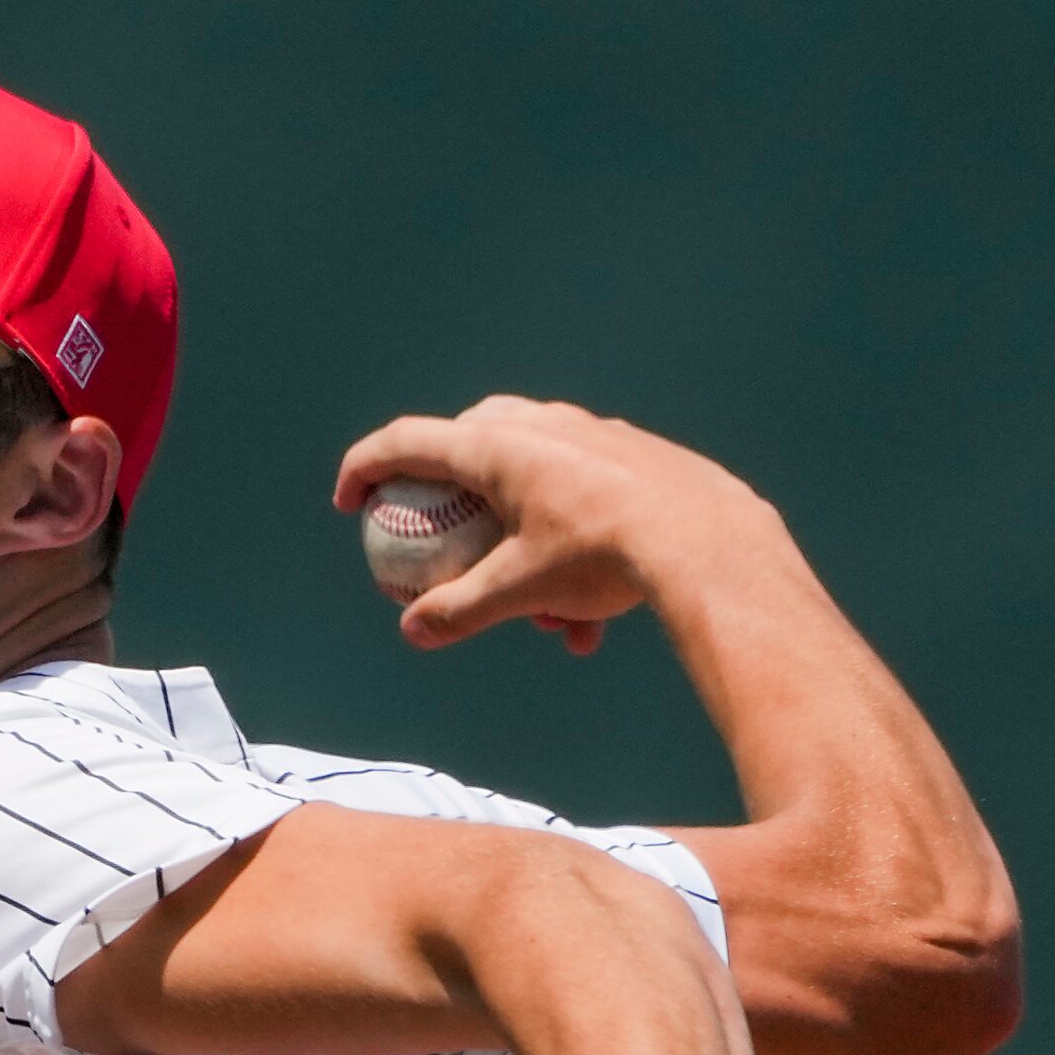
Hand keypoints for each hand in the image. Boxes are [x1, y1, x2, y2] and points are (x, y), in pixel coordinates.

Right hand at [333, 396, 783, 655]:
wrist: (705, 538)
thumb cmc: (601, 557)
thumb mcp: (521, 591)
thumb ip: (460, 609)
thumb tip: (414, 630)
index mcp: (497, 445)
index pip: (407, 443)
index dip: (365, 469)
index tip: (349, 504)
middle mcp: (539, 425)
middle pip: (468, 440)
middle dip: (447, 489)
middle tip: (441, 533)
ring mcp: (588, 433)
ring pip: (530, 474)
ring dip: (520, 541)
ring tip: (543, 615)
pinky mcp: (631, 453)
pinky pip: (580, 492)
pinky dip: (569, 545)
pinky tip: (592, 609)